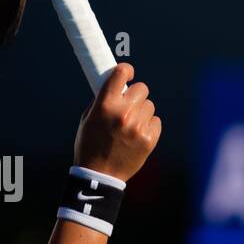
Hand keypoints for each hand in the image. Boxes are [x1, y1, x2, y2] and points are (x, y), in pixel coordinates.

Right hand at [73, 64, 161, 182]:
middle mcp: (123, 113)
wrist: (99, 173)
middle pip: (141, 89)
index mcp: (105, 105)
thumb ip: (101, 100)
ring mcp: (138, 127)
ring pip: (149, 106)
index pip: (120, 74)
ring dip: (142, 111)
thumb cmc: (89, 143)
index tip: (128, 74)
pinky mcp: (149, 139)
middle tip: (128, 104)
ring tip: (130, 124)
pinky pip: (156, 122)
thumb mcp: (87, 118)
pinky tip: (137, 134)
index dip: (126, 70)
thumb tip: (116, 86)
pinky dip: (148, 125)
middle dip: (135, 95)